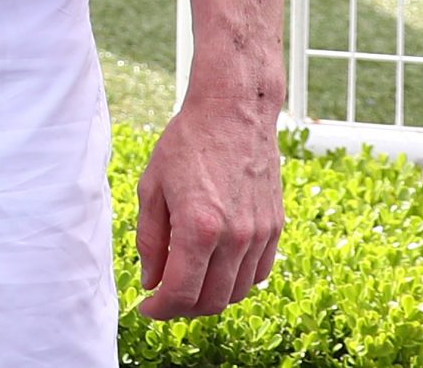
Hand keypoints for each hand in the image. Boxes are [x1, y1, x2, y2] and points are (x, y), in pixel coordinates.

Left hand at [134, 92, 282, 318]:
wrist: (234, 112)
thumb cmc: (187, 144)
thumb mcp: (152, 188)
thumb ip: (149, 239)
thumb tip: (151, 281)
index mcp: (199, 227)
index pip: (180, 292)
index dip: (160, 310)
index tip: (147, 308)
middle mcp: (234, 237)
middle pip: (211, 302)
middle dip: (183, 309)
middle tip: (164, 298)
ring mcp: (260, 234)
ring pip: (237, 293)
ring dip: (210, 298)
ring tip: (188, 283)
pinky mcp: (275, 228)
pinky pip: (258, 274)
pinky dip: (236, 282)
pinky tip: (216, 268)